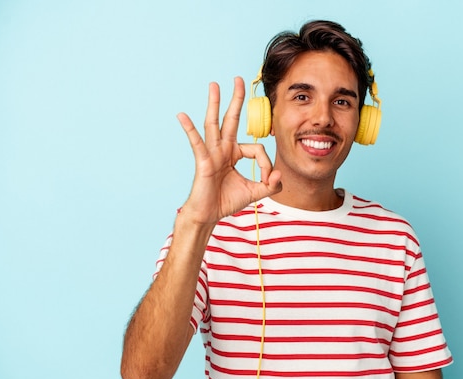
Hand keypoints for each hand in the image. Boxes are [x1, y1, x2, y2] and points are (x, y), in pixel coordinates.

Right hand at [176, 77, 281, 225]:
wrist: (209, 215)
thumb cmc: (226, 201)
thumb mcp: (254, 192)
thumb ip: (270, 184)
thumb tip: (280, 174)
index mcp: (234, 153)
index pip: (257, 149)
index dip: (267, 164)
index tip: (268, 179)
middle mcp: (223, 149)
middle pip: (231, 119)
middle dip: (236, 99)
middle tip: (239, 79)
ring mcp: (212, 153)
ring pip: (214, 124)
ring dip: (215, 103)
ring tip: (215, 85)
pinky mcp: (203, 161)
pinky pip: (197, 143)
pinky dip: (189, 129)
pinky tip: (182, 116)